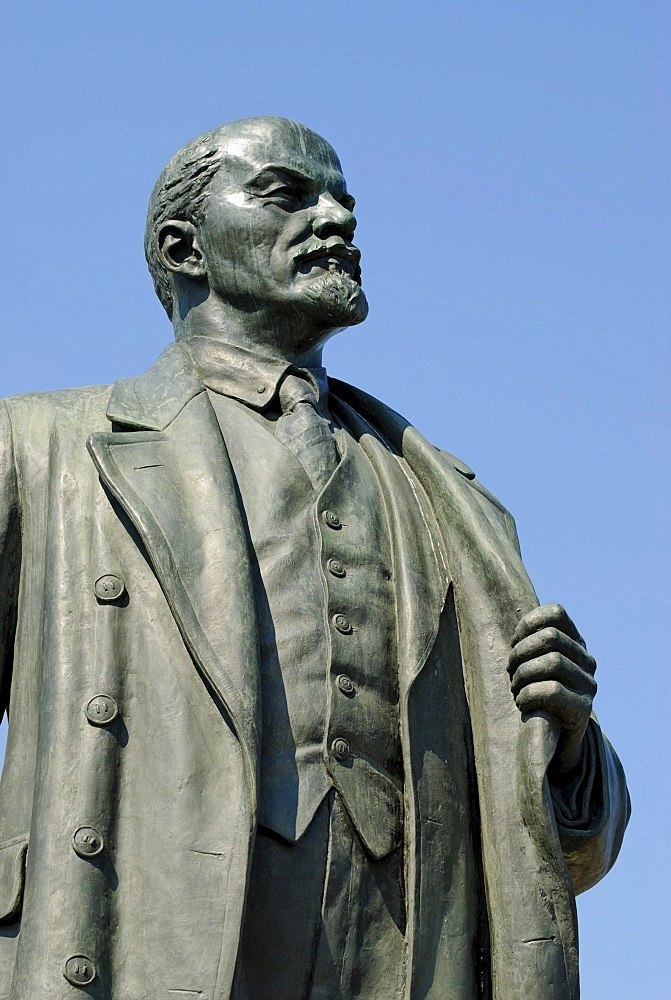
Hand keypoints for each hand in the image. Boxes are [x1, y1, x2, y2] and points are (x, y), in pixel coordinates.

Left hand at [508, 603, 596, 779]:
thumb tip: (498, 615)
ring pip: (553, 662)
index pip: (556, 613)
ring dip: (523, 676)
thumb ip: (526, 641)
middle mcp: (587, 661)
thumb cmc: (535, 696)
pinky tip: (523, 704)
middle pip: (550, 637)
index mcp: (574, 643)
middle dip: (520, 653)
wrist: (556, 742)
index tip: (515, 643)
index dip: (528, 624)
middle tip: (510, 672)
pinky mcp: (583, 710)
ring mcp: (588, 685)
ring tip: (516, 689)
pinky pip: (552, 691)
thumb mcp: (532, 663)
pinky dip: (529, 695)